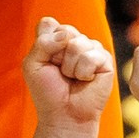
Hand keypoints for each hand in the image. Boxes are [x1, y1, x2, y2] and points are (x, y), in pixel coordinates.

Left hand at [23, 17, 115, 131]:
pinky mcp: (105, 60)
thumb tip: (66, 35)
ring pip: (78, 44)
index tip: (45, 60)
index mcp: (56, 37)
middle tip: (60, 71)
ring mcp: (91, 48)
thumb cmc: (47, 90)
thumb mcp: (33, 64)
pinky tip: (85, 80)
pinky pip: (91, 57)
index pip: (49, 23)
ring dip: (70, 66)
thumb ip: (42, 43)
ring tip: (72, 77)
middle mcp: (75, 40)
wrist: (64, 114)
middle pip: (65, 30)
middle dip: (57, 55)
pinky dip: (83, 72)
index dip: (44, 42)